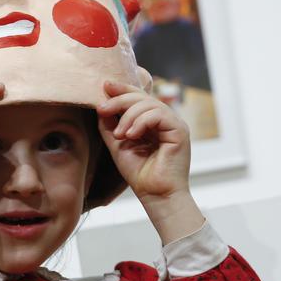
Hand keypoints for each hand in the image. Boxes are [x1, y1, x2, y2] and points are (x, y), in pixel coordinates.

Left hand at [97, 81, 203, 243]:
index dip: (122, 89)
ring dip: (128, 116)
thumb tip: (101, 104)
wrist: (155, 195)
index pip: (137, 97)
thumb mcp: (117, 144)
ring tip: (120, 135)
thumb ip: (110, 125)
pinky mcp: (180, 130)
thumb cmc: (139, 173)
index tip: (105, 86)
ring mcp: (173, 124)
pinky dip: (141, 122)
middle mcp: (164, 119)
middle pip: (142, 97)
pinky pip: (159, 114)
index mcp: (151, 121)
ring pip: (149, 104)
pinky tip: (131, 135)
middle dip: (119, 101)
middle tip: (103, 110)